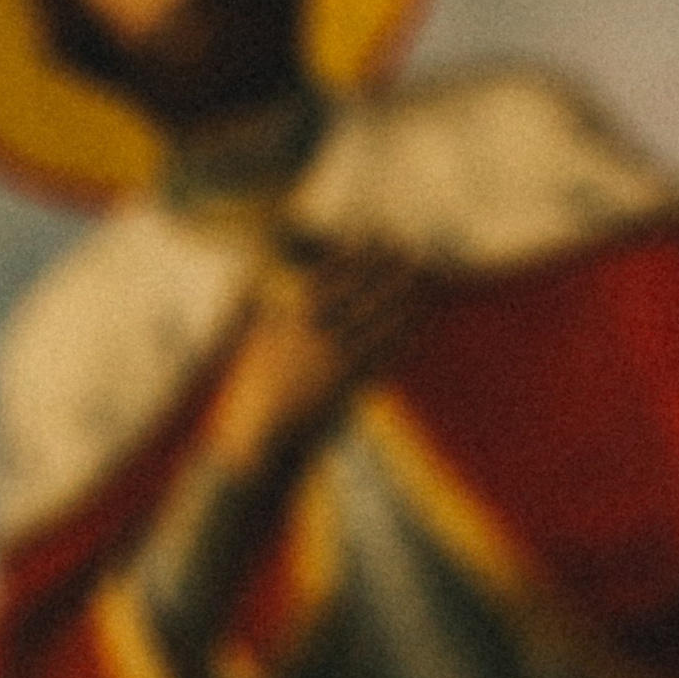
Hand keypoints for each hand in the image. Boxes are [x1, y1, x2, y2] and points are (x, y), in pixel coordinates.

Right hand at [204, 238, 423, 481]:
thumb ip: (272, 304)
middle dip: (388, 266)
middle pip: (359, 289)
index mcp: (289, 316)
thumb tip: (286, 278)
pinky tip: (418, 320)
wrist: (260, 442)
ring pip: (376, 317)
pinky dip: (402, 332)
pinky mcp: (346, 383)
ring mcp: (331, 357)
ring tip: (421, 277)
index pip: (331, 272)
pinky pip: (382, 351)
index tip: (378, 235)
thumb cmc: (257, 392)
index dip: (359, 252)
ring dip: (402, 294)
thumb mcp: (258, 340)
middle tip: (411, 248)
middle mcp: (313, 331)